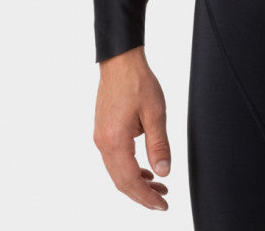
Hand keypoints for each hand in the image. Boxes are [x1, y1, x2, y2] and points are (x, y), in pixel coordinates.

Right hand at [93, 45, 171, 210]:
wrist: (120, 61)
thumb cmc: (138, 81)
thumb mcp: (155, 113)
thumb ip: (159, 145)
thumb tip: (163, 172)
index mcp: (115, 140)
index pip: (130, 180)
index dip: (146, 196)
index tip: (162, 204)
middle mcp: (103, 142)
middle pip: (121, 181)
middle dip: (141, 194)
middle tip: (162, 201)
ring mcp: (101, 137)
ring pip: (117, 172)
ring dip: (136, 182)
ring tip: (157, 186)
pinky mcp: (103, 131)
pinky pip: (114, 159)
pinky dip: (129, 169)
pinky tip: (144, 169)